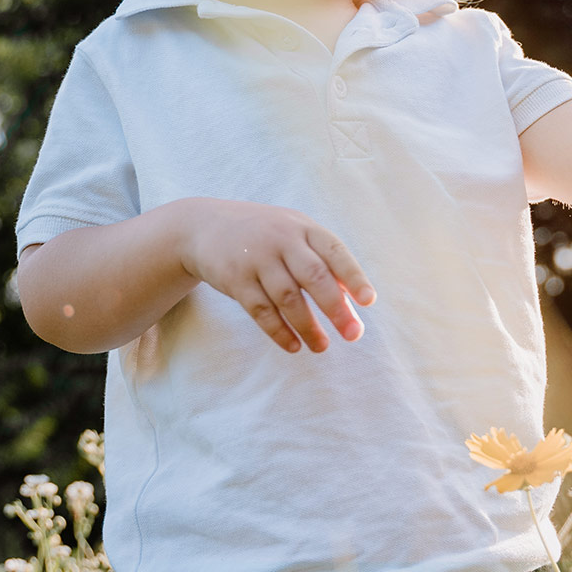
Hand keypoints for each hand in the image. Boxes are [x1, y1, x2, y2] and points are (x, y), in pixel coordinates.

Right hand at [177, 199, 375, 353]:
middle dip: (336, 309)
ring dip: (308, 327)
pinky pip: (261, 310)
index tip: (368, 301)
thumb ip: (322, 259)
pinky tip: (294, 346)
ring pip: (287, 298)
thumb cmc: (264, 233)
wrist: (204, 225)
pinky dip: (278, 331)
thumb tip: (352, 296)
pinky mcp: (234, 279)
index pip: (335, 252)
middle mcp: (281, 240)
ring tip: (322, 346)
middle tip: (353, 335)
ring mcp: (256, 258)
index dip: (353, 277)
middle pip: (314, 277)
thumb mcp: (293, 232)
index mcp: (303, 228)